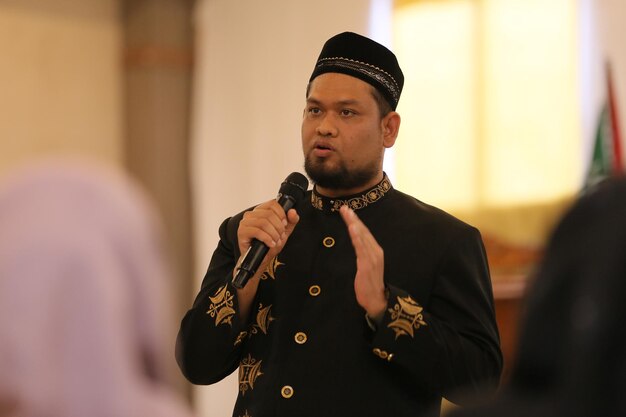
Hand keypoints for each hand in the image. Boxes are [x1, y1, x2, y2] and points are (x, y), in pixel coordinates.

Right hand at [237, 199, 299, 262]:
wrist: (260, 259)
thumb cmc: (270, 244)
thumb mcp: (284, 231)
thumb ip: (291, 221)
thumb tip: (292, 211)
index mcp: (261, 210)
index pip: (272, 204)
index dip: (281, 214)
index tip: (285, 224)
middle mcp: (251, 214)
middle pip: (269, 214)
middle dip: (278, 227)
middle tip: (281, 236)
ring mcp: (245, 222)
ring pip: (263, 222)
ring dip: (273, 234)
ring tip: (276, 241)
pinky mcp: (242, 232)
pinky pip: (257, 232)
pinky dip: (267, 239)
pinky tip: (271, 244)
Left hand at [339, 205, 386, 319]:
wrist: (376, 300)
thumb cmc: (369, 283)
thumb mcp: (365, 265)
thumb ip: (361, 254)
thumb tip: (354, 244)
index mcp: (375, 250)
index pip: (364, 233)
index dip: (356, 221)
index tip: (347, 211)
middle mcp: (375, 251)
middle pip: (363, 231)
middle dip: (353, 219)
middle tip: (344, 207)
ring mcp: (372, 257)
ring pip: (362, 236)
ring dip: (354, 224)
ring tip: (347, 213)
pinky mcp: (367, 264)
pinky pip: (361, 248)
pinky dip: (357, 237)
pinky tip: (352, 228)